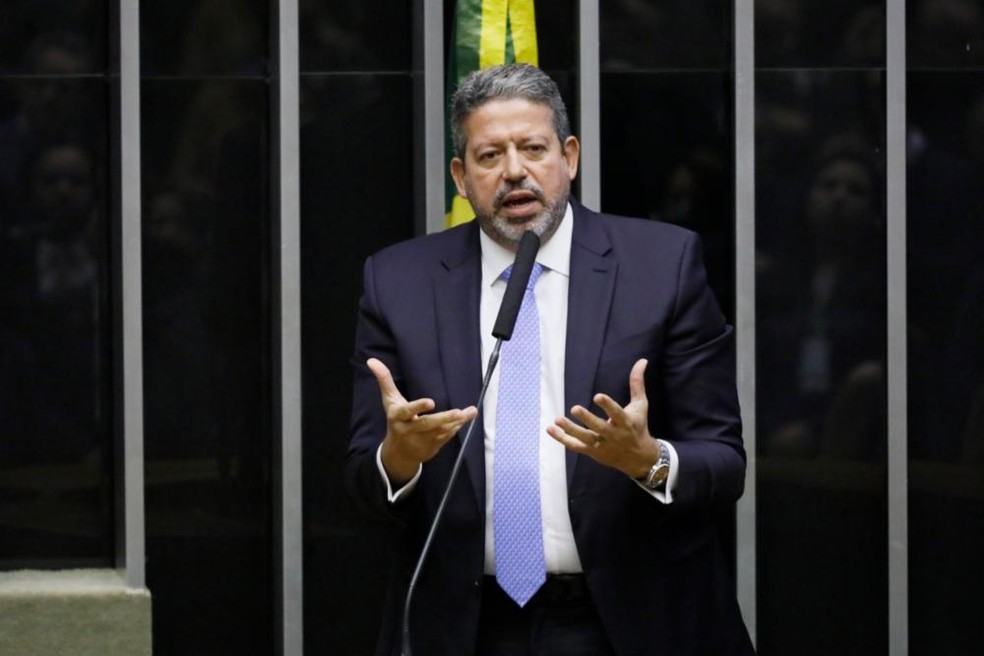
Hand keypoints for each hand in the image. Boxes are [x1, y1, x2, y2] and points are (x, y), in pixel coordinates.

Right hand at [368, 358, 477, 484]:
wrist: (398, 453)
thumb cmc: (396, 420)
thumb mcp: (389, 400)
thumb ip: (384, 380)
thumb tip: (371, 360)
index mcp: (398, 417)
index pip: (408, 411)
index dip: (418, 407)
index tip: (431, 402)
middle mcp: (409, 430)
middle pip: (427, 424)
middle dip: (443, 418)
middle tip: (458, 412)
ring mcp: (422, 440)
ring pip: (441, 431)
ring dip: (456, 422)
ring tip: (470, 411)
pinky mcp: (432, 447)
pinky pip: (446, 437)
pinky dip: (456, 428)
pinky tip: (467, 418)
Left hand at [546, 358, 660, 477]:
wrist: (639, 458)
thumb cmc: (638, 426)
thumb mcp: (640, 405)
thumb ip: (637, 383)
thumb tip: (642, 360)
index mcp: (626, 422)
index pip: (617, 413)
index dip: (608, 405)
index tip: (598, 396)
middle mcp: (614, 435)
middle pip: (599, 428)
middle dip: (587, 419)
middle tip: (575, 408)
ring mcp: (602, 445)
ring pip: (585, 439)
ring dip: (571, 430)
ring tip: (557, 419)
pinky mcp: (593, 452)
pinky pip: (575, 446)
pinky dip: (562, 439)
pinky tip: (550, 428)